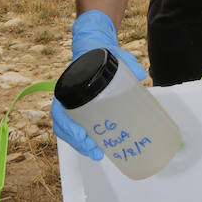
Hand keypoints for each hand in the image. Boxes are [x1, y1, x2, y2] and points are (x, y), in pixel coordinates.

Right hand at [52, 10, 146, 160]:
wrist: (93, 48)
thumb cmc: (99, 52)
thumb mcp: (113, 53)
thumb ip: (127, 61)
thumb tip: (142, 75)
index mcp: (68, 85)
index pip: (59, 109)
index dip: (66, 125)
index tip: (80, 134)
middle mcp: (67, 97)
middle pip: (63, 126)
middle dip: (76, 142)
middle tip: (93, 150)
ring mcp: (73, 105)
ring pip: (68, 131)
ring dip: (80, 145)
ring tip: (97, 154)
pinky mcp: (81, 111)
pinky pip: (77, 129)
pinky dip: (84, 141)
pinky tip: (98, 148)